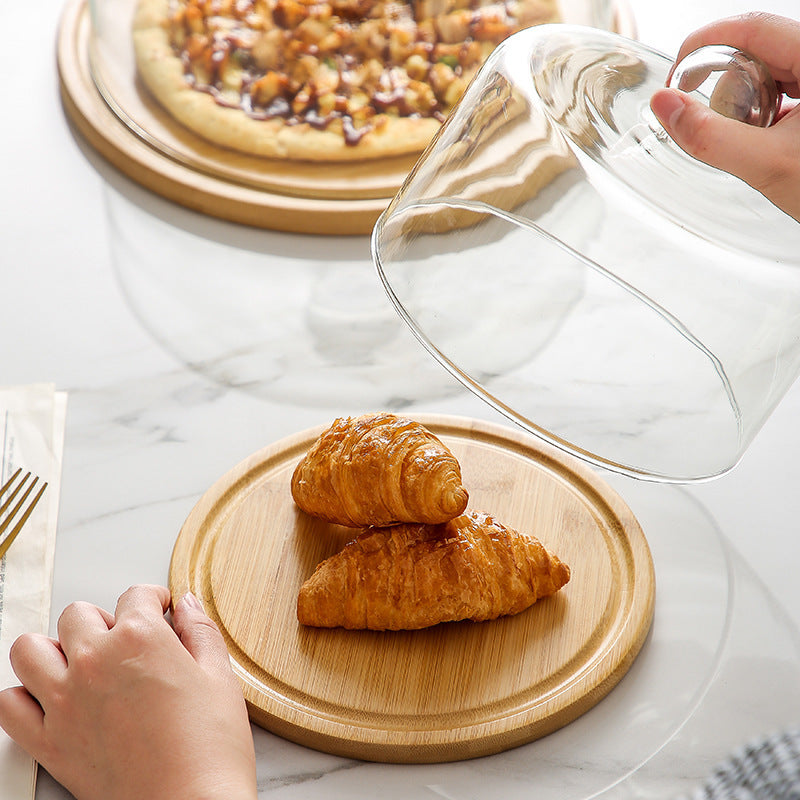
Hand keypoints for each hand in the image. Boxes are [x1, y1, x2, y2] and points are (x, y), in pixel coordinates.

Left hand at [0, 585, 256, 799]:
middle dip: (104, 619)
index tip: (160, 610)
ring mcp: (64, 702)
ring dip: (53, 648)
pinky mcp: (48, 743)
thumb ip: (200, 631)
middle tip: (125, 640)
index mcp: (139, 638)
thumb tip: (186, 604)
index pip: (135, 595)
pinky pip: (8, 706)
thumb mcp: (220, 677)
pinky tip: (53, 700)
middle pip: (78, 614)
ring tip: (80, 662)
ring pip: (29, 650)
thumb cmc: (210, 748)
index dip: (154, 600)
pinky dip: (24, 696)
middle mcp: (94, 662)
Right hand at [650, 12, 799, 221]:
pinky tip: (763, 140)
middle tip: (712, 122)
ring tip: (748, 139)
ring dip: (743, 103)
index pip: (753, 28)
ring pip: (768, 72)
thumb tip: (665, 105)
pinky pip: (783, 90)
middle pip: (758, 49)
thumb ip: (710, 136)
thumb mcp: (767, 164)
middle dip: (725, 85)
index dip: (705, 46)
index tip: (677, 80)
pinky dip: (760, 114)